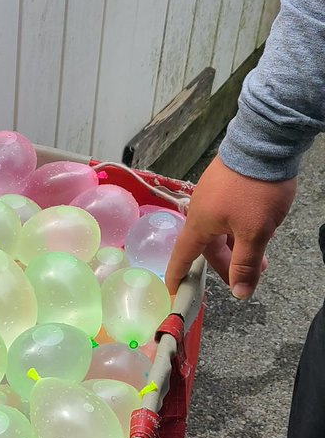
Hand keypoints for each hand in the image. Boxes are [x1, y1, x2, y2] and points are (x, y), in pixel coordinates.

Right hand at [165, 156, 294, 297]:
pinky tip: (257, 227)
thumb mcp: (255, 232)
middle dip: (228, 263)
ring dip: (238, 246)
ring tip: (261, 255)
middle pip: (208, 246)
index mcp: (199, 224)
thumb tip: (240, 293)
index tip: (173, 290)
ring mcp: (212, 195)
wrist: (264, 144)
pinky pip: (227, 214)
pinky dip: (238, 228)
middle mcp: (200, 211)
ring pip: (220, 230)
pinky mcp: (225, 183)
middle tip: (248, 276)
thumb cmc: (255, 191)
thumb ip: (246, 264)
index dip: (177, 275)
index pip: (183, 256)